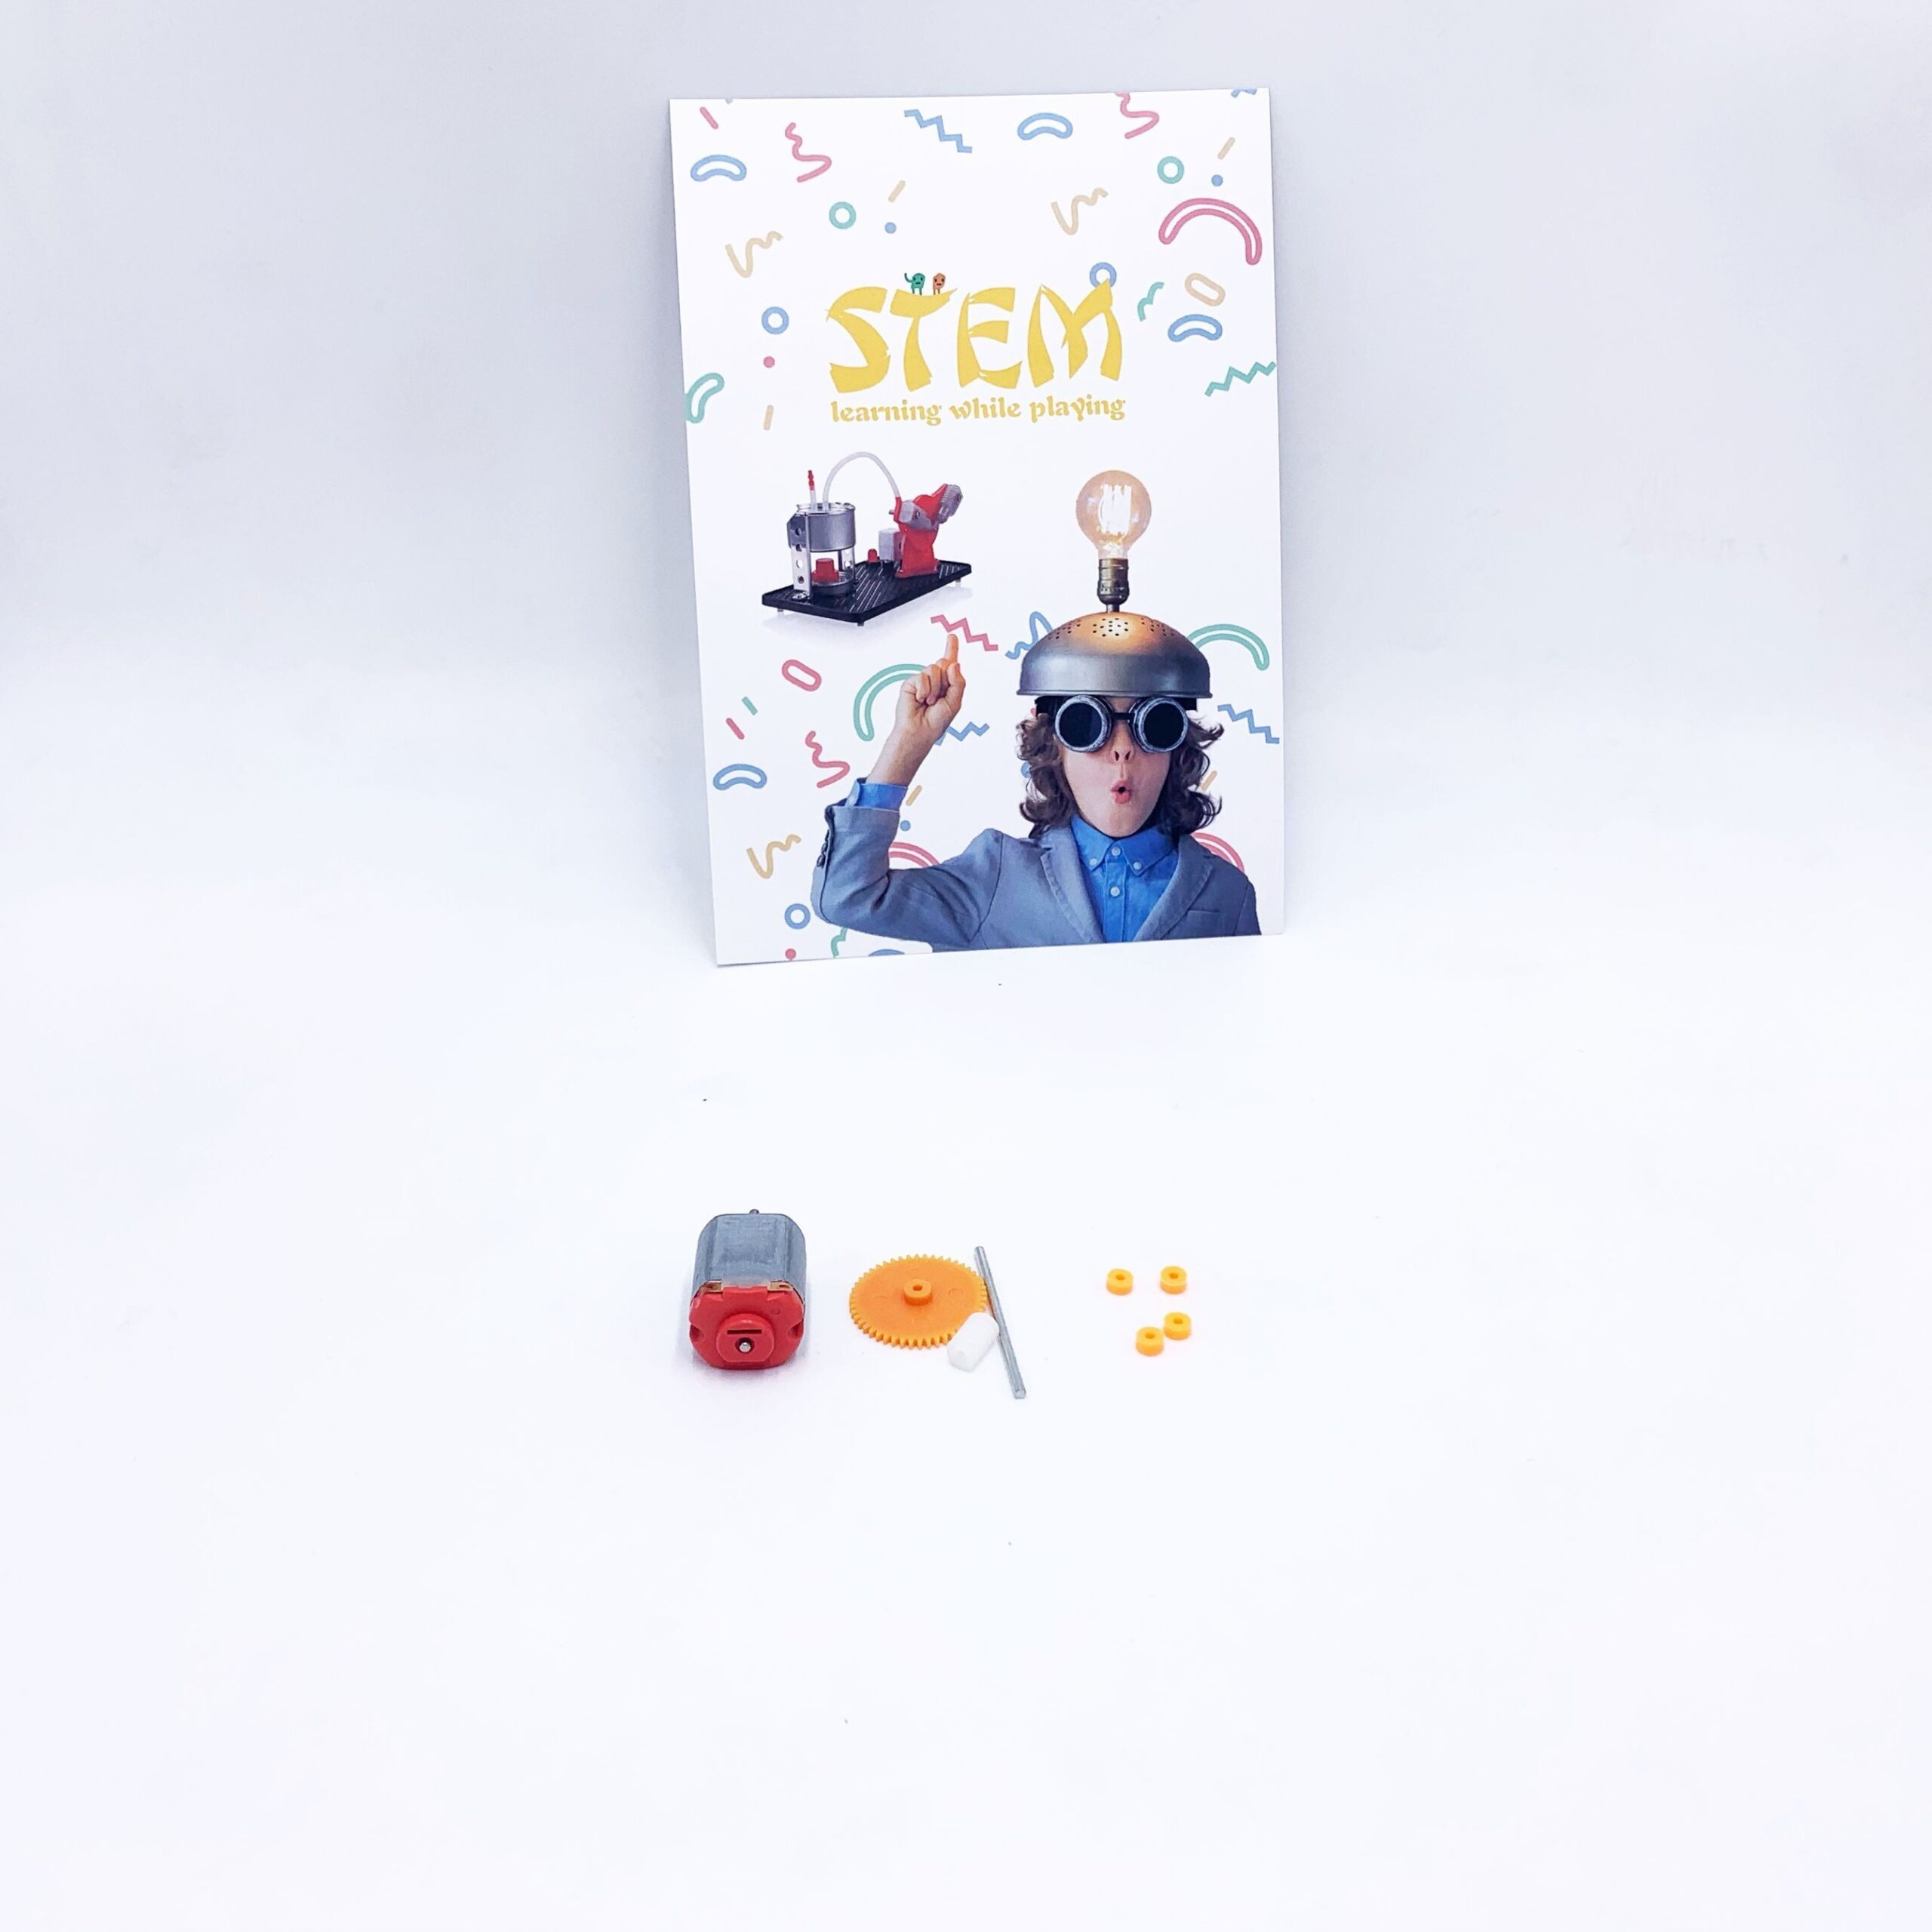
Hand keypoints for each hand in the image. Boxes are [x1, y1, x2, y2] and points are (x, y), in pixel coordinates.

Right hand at [869, 639, 964, 783]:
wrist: (919, 731)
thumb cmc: (937, 721)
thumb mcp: (955, 702)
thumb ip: (958, 682)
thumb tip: (953, 663)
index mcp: (947, 684)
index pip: (950, 663)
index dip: (952, 648)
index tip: (952, 636)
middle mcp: (935, 680)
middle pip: (944, 663)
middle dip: (945, 680)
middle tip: (938, 698)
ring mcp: (922, 680)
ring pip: (934, 669)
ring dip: (935, 689)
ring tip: (929, 702)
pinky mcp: (911, 682)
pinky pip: (922, 676)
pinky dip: (924, 690)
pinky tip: (920, 700)